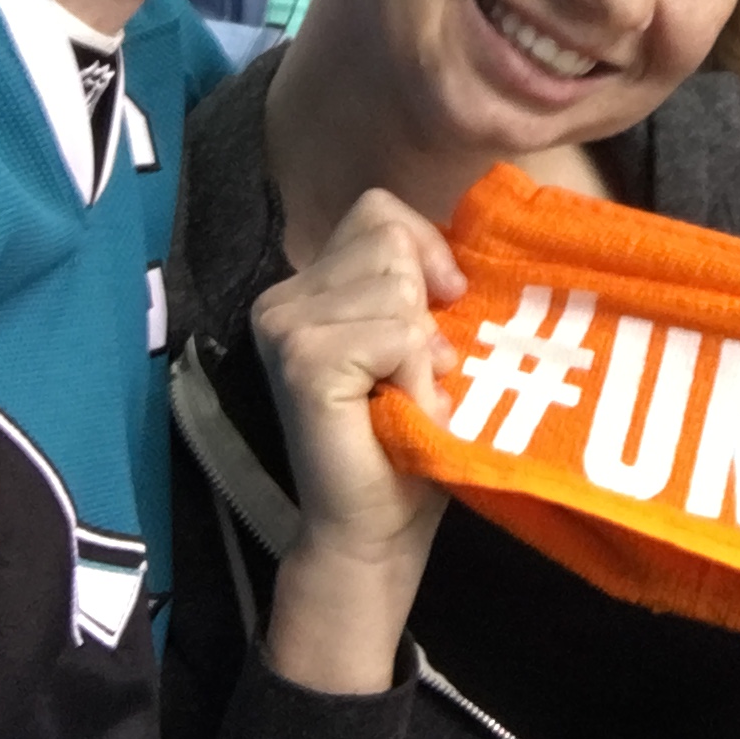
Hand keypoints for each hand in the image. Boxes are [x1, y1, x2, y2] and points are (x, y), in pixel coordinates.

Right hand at [252, 189, 465, 565]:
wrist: (376, 528)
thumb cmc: (406, 436)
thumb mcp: (421, 339)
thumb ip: (421, 283)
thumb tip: (457, 254)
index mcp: (306, 287)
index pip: (379, 210)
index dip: (426, 248)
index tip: (446, 301)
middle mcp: (281, 299)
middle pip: (390, 240)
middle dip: (424, 307)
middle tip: (414, 372)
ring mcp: (285, 327)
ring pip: (397, 287)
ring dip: (421, 350)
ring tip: (405, 395)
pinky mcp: (303, 362)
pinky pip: (396, 334)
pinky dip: (415, 376)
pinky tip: (399, 411)